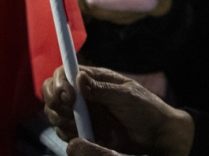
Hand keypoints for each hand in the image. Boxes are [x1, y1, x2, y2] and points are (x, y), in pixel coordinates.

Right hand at [43, 65, 193, 155]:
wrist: (155, 135)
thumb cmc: (145, 108)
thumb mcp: (126, 95)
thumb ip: (102, 89)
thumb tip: (79, 77)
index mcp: (93, 79)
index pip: (65, 72)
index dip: (59, 81)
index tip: (67, 94)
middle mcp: (83, 94)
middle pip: (52, 92)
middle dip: (54, 101)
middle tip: (71, 111)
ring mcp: (81, 113)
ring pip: (54, 113)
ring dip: (61, 118)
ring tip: (81, 124)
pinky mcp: (82, 131)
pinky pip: (63, 131)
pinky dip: (67, 133)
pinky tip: (84, 134)